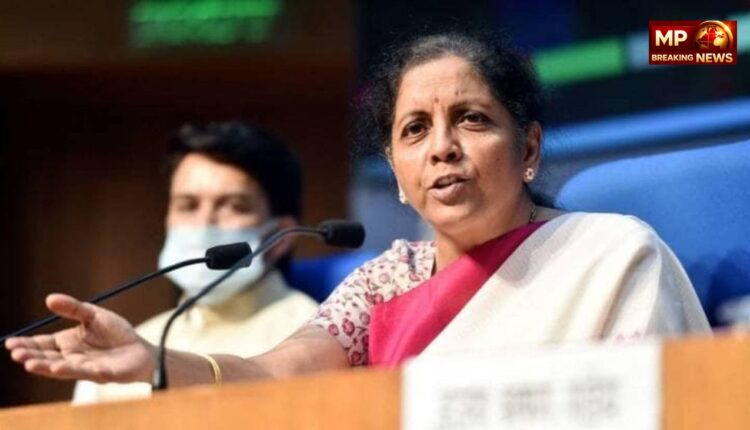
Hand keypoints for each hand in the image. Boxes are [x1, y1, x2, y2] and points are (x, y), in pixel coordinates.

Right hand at [5, 293, 154, 383]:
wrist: (141, 349)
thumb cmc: (116, 333)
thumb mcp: (93, 315)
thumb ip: (73, 308)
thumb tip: (49, 298)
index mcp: (67, 343)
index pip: (41, 345)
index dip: (26, 344)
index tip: (10, 343)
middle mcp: (72, 358)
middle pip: (47, 359)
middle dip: (32, 358)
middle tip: (17, 355)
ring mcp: (86, 368)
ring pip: (63, 369)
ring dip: (47, 368)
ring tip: (32, 365)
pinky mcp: (103, 374)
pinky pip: (90, 372)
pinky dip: (77, 370)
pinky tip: (63, 368)